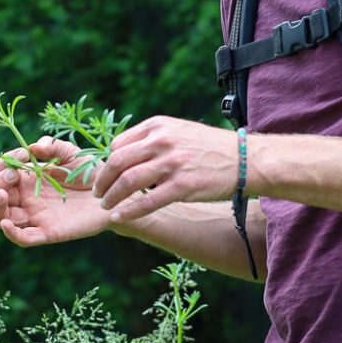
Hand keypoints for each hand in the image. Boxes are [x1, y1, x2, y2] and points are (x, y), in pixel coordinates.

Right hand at [0, 137, 111, 246]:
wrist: (114, 192)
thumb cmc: (91, 171)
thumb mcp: (71, 153)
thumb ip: (52, 147)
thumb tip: (32, 147)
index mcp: (28, 178)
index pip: (0, 173)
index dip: (3, 165)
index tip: (21, 156)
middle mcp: (27, 198)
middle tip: (12, 175)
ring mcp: (36, 216)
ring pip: (3, 218)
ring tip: (3, 194)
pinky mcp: (48, 232)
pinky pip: (23, 238)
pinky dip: (11, 233)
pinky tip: (6, 223)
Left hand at [94, 117, 237, 222]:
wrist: (244, 159)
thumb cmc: (208, 147)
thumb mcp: (178, 131)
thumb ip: (152, 139)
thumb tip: (122, 155)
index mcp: (158, 126)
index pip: (118, 144)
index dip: (106, 163)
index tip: (104, 176)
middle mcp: (162, 141)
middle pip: (117, 162)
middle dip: (101, 181)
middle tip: (97, 193)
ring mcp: (172, 164)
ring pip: (127, 182)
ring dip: (111, 197)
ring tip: (105, 206)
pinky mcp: (182, 186)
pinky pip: (146, 202)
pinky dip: (128, 211)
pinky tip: (118, 217)